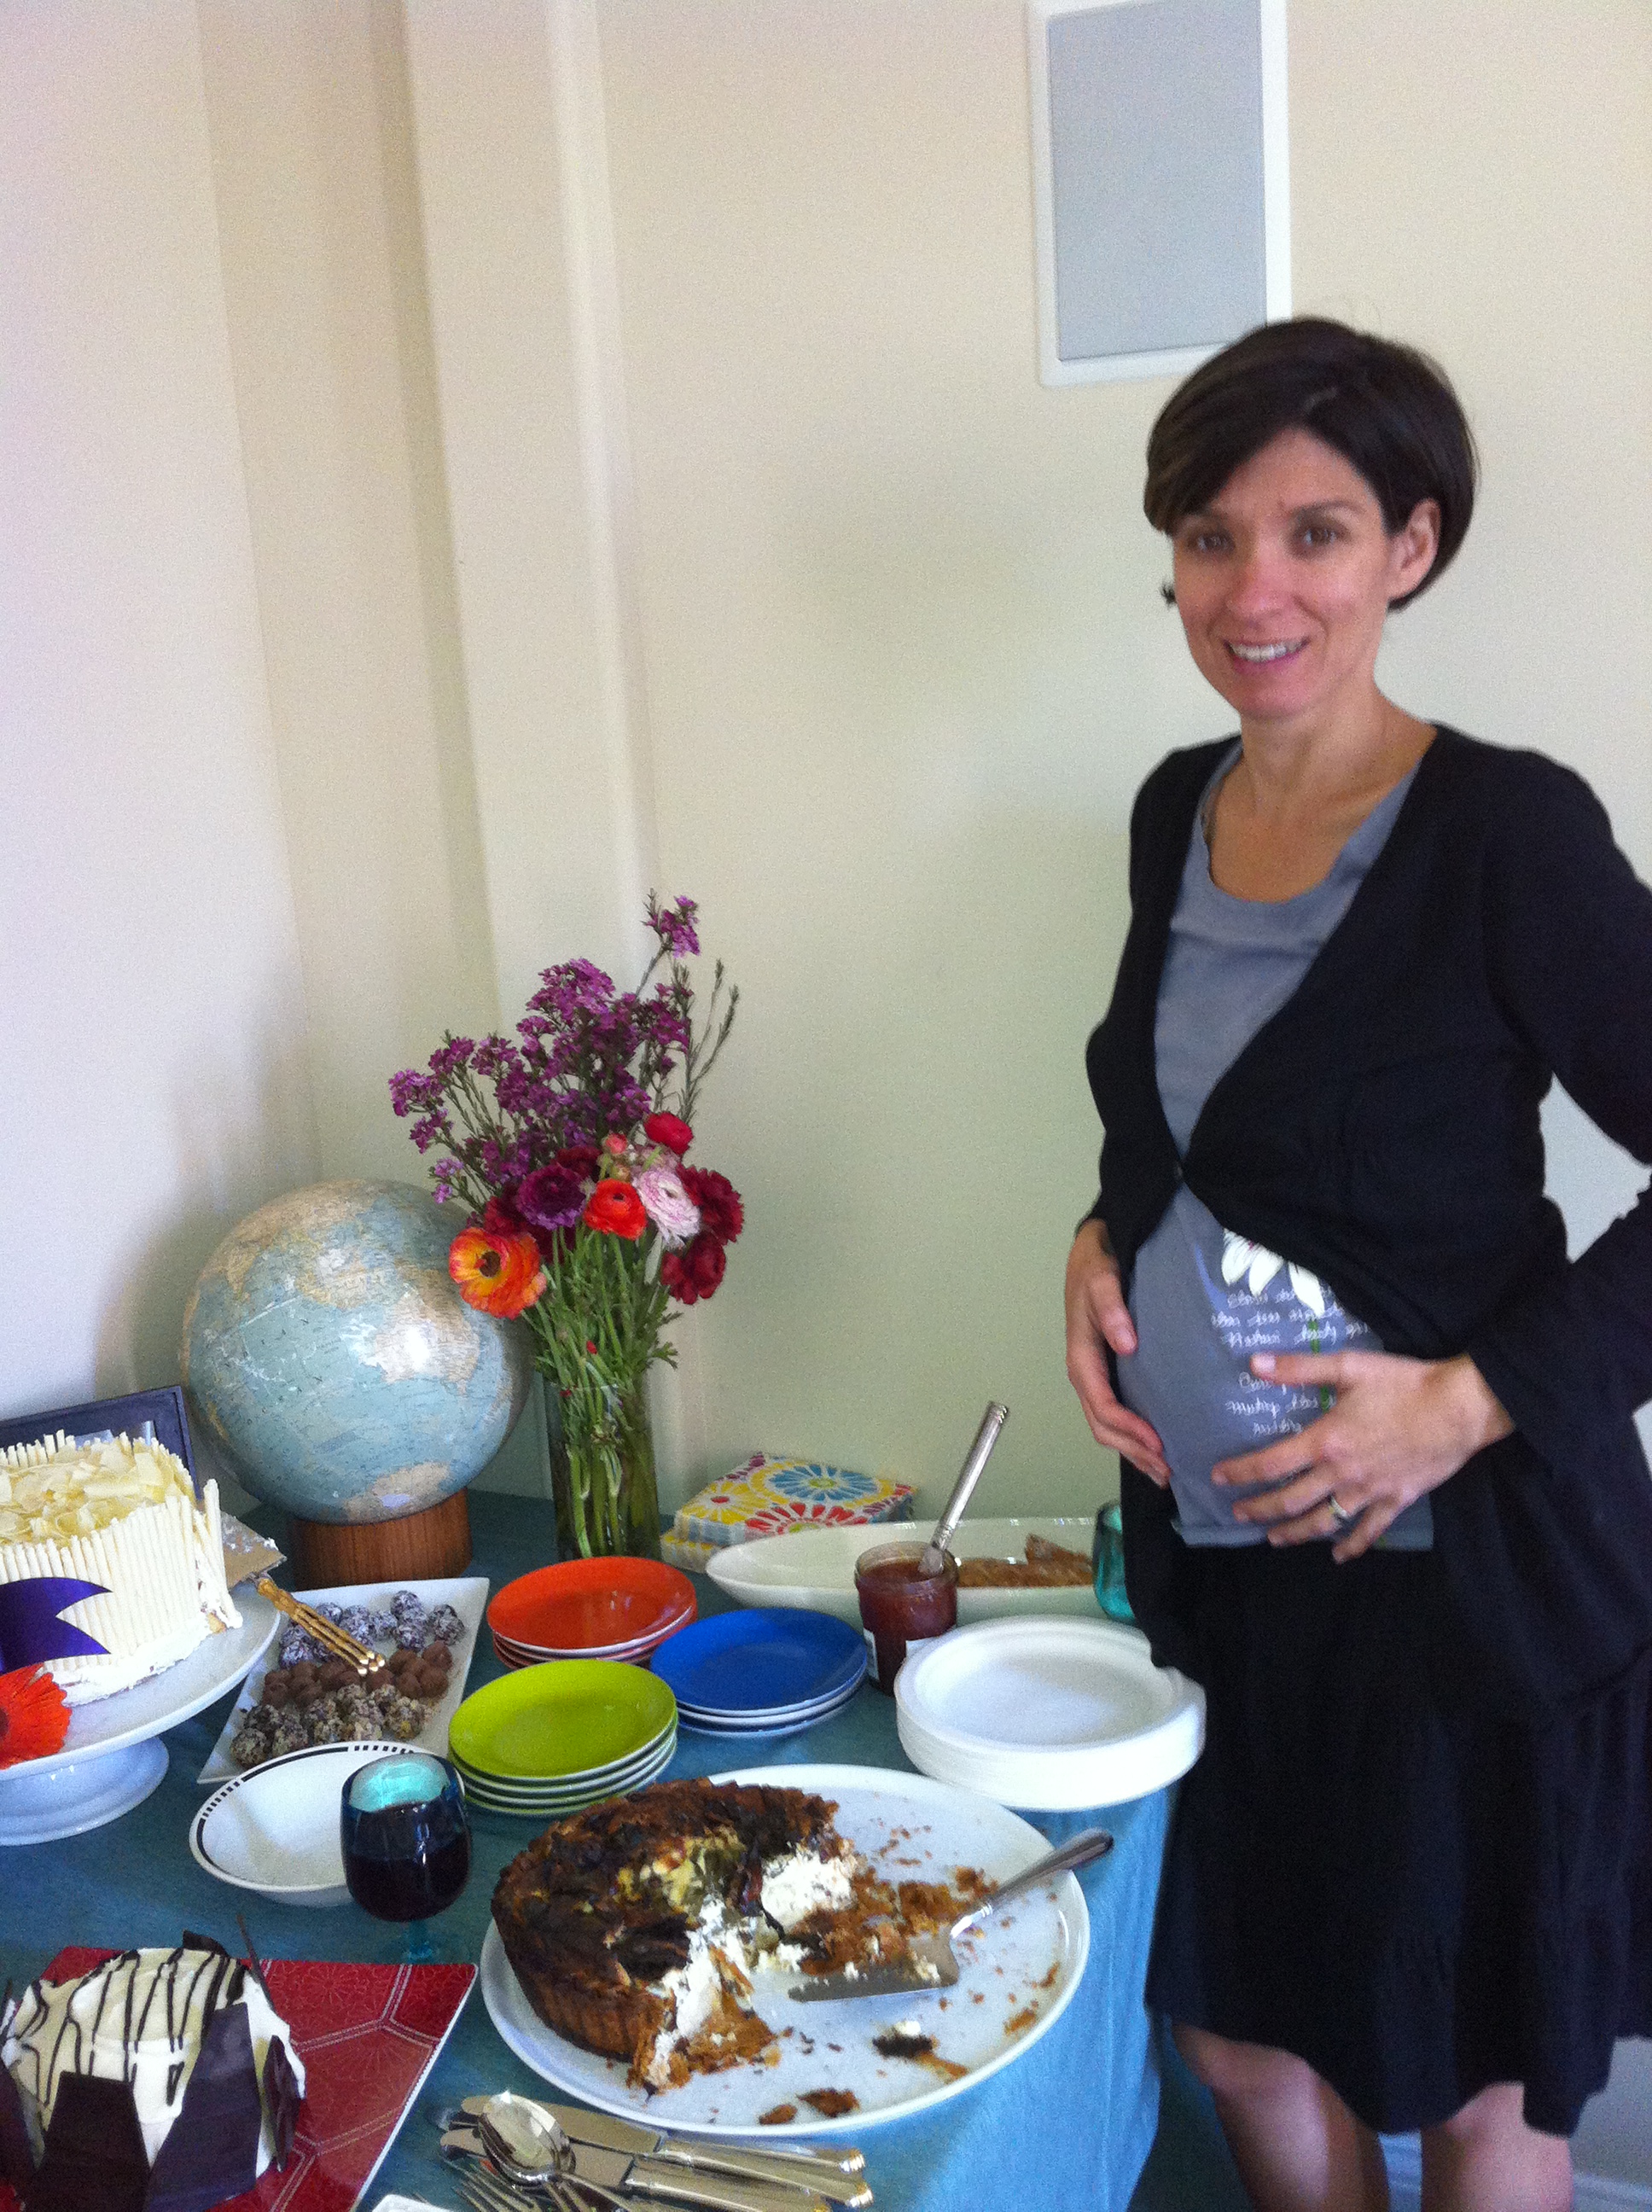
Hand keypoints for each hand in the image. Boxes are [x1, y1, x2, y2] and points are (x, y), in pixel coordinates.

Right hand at [1065, 1219, 1169, 1484]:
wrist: (1092, 1249)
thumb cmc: (1096, 1264)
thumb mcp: (1101, 1277)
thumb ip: (1111, 1307)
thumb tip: (1126, 1343)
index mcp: (1081, 1356)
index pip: (1103, 1405)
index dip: (1128, 1429)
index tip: (1158, 1444)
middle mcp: (1086, 1372)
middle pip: (1103, 1425)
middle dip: (1133, 1451)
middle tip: (1167, 1471)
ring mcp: (1097, 1374)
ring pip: (1108, 1425)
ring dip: (1133, 1450)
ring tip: (1163, 1470)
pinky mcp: (1108, 1371)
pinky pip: (1117, 1411)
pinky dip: (1133, 1434)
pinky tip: (1155, 1444)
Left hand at [1211, 1349, 1513, 1559]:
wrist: (1459, 1408)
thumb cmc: (1403, 1384)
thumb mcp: (1348, 1366)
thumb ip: (1298, 1368)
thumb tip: (1253, 1363)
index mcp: (1326, 1441)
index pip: (1270, 1463)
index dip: (1241, 1473)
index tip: (1218, 1478)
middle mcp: (1342, 1473)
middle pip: (1290, 1500)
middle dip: (1260, 1509)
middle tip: (1239, 1515)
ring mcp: (1369, 1492)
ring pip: (1324, 1522)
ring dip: (1295, 1534)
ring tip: (1274, 1539)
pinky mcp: (1396, 1500)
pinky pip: (1369, 1531)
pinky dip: (1351, 1546)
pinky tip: (1338, 1556)